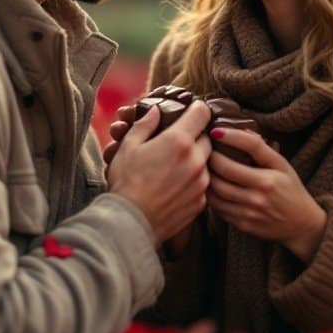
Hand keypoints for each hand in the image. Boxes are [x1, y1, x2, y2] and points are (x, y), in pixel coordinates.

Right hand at [108, 101, 211, 244]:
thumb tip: (156, 110)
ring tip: (173, 166)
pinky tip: (175, 185)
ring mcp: (200, 183)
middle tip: (176, 142)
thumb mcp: (129, 146)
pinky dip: (193, 181)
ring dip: (195, 159)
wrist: (129, 223)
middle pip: (207, 137)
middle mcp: (195, 160)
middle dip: (195, 136)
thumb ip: (145, 124)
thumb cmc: (126, 183)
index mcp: (178, 141)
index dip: (196, 109)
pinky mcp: (200, 202)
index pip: (202, 112)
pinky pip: (203, 183)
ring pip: (206, 161)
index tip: (189, 112)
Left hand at [208, 128, 325, 262]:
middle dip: (210, 158)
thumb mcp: (282, 165)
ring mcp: (248, 213)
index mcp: (267, 180)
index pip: (243, 154)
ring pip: (215, 192)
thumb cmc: (291, 189)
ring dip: (206, 177)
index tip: (215, 131)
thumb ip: (261, 148)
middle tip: (206, 149)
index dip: (227, 139)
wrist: (301, 225)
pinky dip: (211, 195)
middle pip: (222, 173)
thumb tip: (240, 130)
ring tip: (205, 166)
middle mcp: (257, 197)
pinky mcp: (242, 225)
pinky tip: (211, 186)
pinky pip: (218, 208)